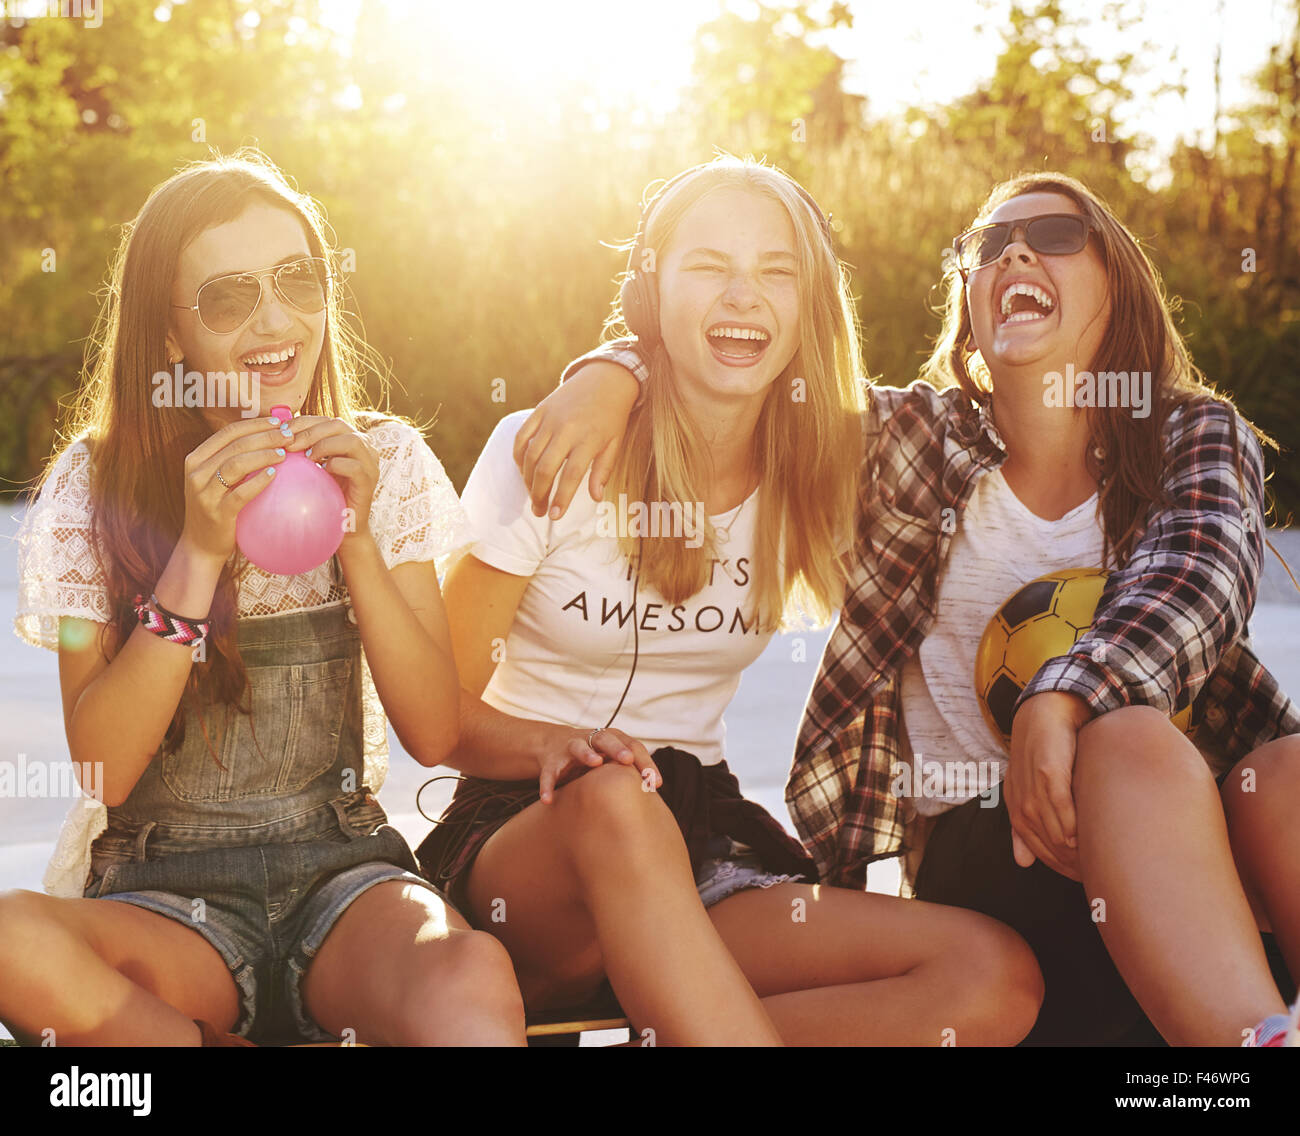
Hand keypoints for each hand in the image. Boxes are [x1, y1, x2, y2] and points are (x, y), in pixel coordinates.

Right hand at [180, 415, 289, 563]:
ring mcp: (204, 493)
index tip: (280, 422)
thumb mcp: (219, 480)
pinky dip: (258, 481)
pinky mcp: (216, 512)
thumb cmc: (218, 508)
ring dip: (263, 455)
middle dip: (265, 436)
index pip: (228, 432)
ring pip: (235, 464)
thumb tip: (274, 437)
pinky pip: (240, 493)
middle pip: (235, 444)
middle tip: (289, 435)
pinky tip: (275, 474)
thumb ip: (236, 459)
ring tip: (284, 453)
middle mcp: (196, 472)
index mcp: (197, 458)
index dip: (256, 424)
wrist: (201, 546)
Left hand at [282, 415, 379, 537]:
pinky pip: (354, 466)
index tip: (282, 432)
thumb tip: (277, 433)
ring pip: (351, 441)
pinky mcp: (370, 481)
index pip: (326, 420)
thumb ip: (304, 449)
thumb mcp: (313, 467)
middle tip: (289, 444)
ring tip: (306, 458)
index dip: (303, 422)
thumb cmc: (325, 495)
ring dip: (324, 446)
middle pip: (338, 425)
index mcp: (350, 439)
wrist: (343, 525)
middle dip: (310, 431)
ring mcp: (370, 463)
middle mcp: (364, 447)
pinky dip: (335, 465)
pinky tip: (320, 471)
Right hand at [513, 362, 639, 520]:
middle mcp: (567, 429)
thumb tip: (596, 498)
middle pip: (546, 467)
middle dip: (540, 494)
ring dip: (529, 480)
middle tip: (540, 511)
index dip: (562, 497)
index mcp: (589, 439)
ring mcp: (550, 419)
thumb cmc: (612, 416)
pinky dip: (519, 457)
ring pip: (531, 455)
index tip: (555, 516)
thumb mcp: (615, 444)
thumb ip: (603, 471)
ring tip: (533, 496)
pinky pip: (522, 437)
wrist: (604, 379)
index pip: (572, 475)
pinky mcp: (539, 411)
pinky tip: (524, 471)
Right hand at [536, 724, 660, 804]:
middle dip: (617, 748)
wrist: (554, 745)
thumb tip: (656, 789)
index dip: (645, 762)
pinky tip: (548, 800)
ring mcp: (569, 748)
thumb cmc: (595, 756)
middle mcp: (590, 739)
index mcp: (611, 738)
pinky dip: (547, 786)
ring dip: (586, 754)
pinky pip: (549, 774)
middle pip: (606, 739)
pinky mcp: (551, 761)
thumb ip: (630, 769)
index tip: (656, 782)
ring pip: (578, 747)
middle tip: (628, 759)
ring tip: (595, 762)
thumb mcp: (611, 759)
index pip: (632, 745)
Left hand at [1005, 691, 1091, 880]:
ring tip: (1098, 860)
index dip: (1059, 867)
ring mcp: (1033, 786)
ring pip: (1053, 829)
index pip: (1036, 849)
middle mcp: (1022, 800)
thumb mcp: (1028, 789)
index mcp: (1016, 807)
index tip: (1082, 878)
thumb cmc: (1043, 754)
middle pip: (1046, 844)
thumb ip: (1025, 825)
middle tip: (1096, 875)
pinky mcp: (1048, 771)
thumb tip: (1022, 863)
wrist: (1046, 712)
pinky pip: (1061, 805)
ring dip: (1075, 848)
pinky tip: (1087, 834)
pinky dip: (1073, 822)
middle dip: (1070, 863)